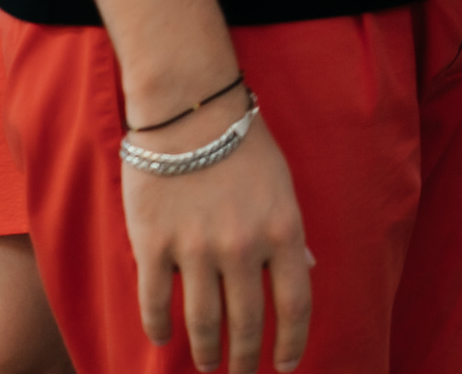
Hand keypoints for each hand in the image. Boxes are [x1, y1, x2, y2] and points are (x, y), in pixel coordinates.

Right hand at [120, 97, 313, 372]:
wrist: (190, 112)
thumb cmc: (243, 145)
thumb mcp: (283, 186)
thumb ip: (292, 233)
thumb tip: (307, 269)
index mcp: (282, 231)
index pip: (296, 304)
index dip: (293, 343)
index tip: (287, 366)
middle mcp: (242, 247)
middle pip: (247, 322)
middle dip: (246, 358)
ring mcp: (196, 248)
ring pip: (202, 320)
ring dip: (207, 351)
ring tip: (208, 364)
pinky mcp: (154, 244)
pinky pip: (155, 301)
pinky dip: (159, 328)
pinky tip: (163, 340)